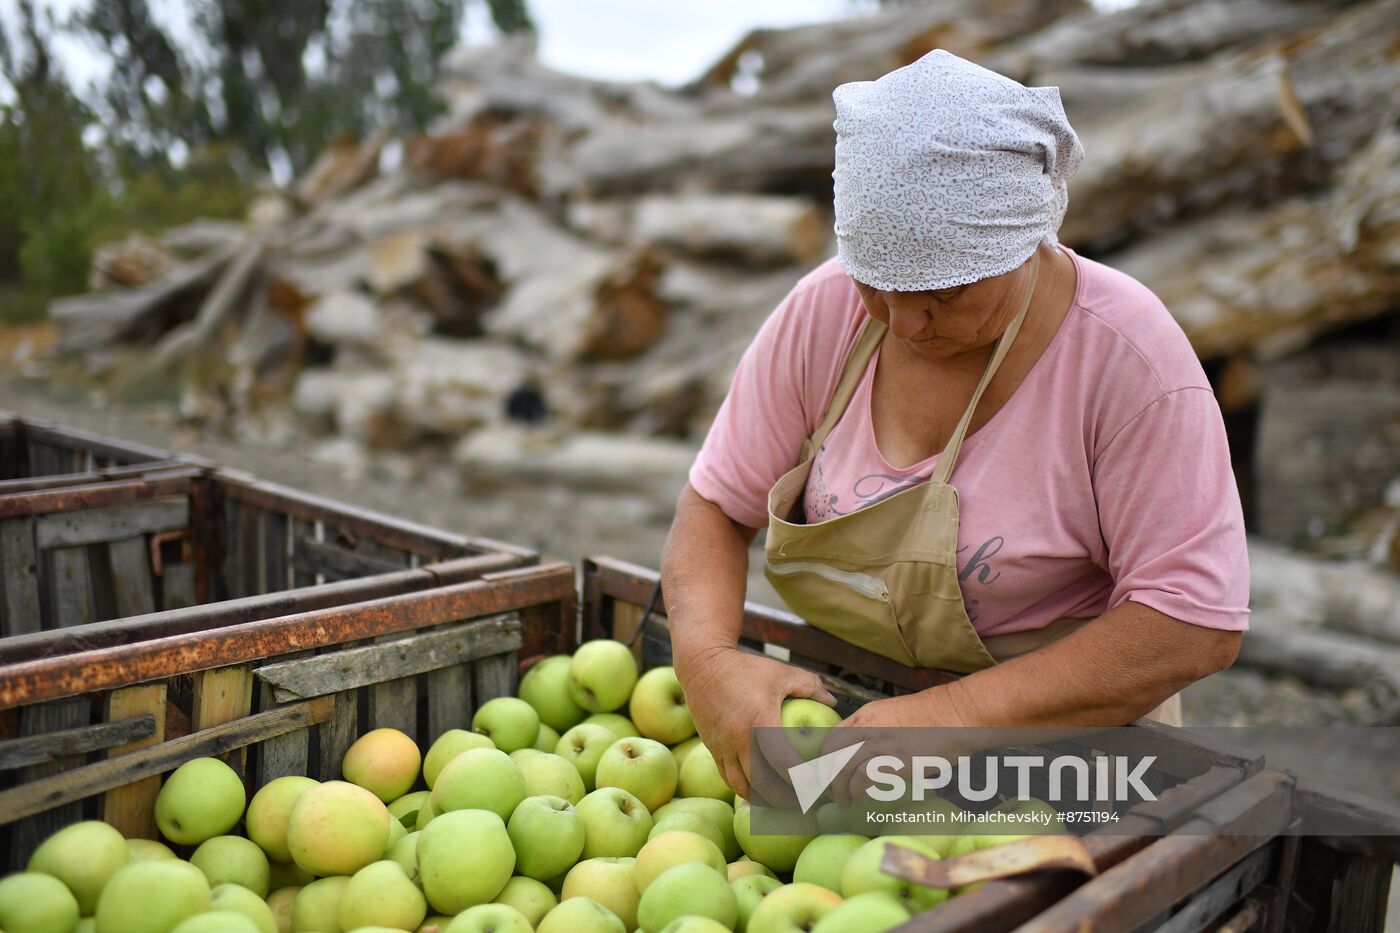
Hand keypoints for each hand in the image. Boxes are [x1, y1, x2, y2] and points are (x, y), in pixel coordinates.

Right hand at [676, 645, 835, 798]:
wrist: (702, 666)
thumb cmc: (746, 668)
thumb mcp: (782, 673)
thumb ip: (810, 686)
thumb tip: (832, 703)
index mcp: (759, 721)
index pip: (783, 763)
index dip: (802, 781)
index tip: (818, 786)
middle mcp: (738, 739)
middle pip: (762, 784)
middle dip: (786, 800)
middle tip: (806, 803)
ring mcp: (722, 747)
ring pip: (742, 787)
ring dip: (764, 800)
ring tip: (784, 803)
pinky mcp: (713, 749)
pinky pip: (729, 778)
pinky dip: (746, 789)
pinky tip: (761, 791)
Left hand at [825, 690, 966, 808]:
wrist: (959, 713)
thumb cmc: (936, 717)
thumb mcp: (897, 715)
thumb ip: (879, 730)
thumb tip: (868, 752)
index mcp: (867, 714)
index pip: (833, 736)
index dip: (825, 759)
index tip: (827, 775)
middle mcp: (868, 726)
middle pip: (830, 752)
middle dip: (825, 776)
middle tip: (830, 793)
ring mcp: (881, 743)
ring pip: (842, 767)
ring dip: (839, 790)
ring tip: (843, 803)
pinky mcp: (895, 761)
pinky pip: (862, 778)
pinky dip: (856, 792)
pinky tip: (859, 801)